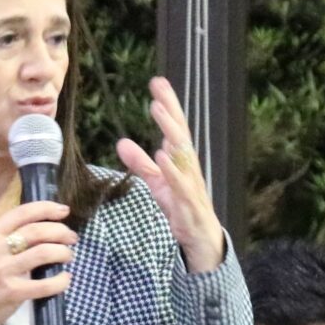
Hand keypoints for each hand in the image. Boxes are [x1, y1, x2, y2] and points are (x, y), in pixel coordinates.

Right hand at [0, 201, 73, 324]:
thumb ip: (7, 238)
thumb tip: (42, 228)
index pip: (22, 213)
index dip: (47, 208)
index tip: (64, 210)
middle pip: (37, 231)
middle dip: (61, 231)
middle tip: (72, 238)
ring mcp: (4, 271)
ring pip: (44, 252)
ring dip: (63, 252)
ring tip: (68, 256)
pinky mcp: (13, 292)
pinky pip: (46, 284)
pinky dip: (61, 281)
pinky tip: (65, 279)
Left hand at [117, 76, 226, 273]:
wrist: (203, 242)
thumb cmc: (182, 209)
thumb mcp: (157, 184)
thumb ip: (141, 163)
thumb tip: (122, 142)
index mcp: (182, 160)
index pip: (175, 128)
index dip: (168, 104)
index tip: (157, 82)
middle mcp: (189, 167)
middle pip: (180, 133)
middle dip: (170, 110)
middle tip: (158, 88)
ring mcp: (191, 184)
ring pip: (183, 152)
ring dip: (171, 130)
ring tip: (158, 109)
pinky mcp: (188, 203)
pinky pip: (181, 183)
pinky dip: (172, 169)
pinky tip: (163, 154)